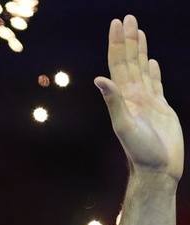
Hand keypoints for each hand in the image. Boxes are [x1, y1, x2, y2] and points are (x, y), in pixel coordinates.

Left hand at [96, 15, 182, 182]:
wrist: (157, 171)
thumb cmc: (141, 153)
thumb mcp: (125, 126)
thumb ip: (114, 102)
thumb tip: (100, 80)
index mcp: (125, 99)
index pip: (118, 65)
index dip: (118, 44)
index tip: (117, 23)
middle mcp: (134, 98)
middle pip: (130, 63)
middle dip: (128, 40)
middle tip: (128, 18)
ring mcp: (147, 103)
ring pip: (142, 70)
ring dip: (139, 51)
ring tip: (138, 32)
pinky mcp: (160, 109)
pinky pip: (155, 84)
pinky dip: (152, 71)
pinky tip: (150, 62)